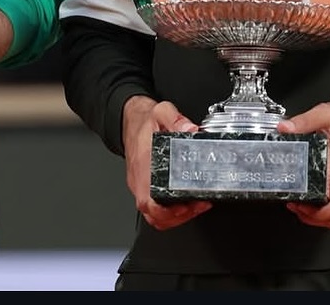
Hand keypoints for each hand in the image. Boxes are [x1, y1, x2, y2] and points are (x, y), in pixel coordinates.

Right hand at [122, 96, 211, 230]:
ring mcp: (141, 185)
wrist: (131, 120)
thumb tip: (191, 131)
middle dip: (178, 217)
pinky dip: (171, 212)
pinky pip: (156, 208)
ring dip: (175, 217)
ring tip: (195, 206)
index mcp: (143, 164)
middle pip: (153, 215)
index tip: (185, 206)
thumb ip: (176, 120)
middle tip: (198, 205)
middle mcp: (140, 180)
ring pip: (154, 216)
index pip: (148, 200)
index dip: (166, 211)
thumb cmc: (144, 120)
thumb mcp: (162, 111)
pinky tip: (186, 202)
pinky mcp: (144, 186)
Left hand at [276, 98, 329, 228]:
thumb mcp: (324, 114)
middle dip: (316, 218)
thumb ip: (304, 121)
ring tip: (300, 205)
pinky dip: (326, 209)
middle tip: (295, 206)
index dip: (320, 213)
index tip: (301, 205)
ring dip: (320, 216)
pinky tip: (311, 198)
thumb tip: (284, 128)